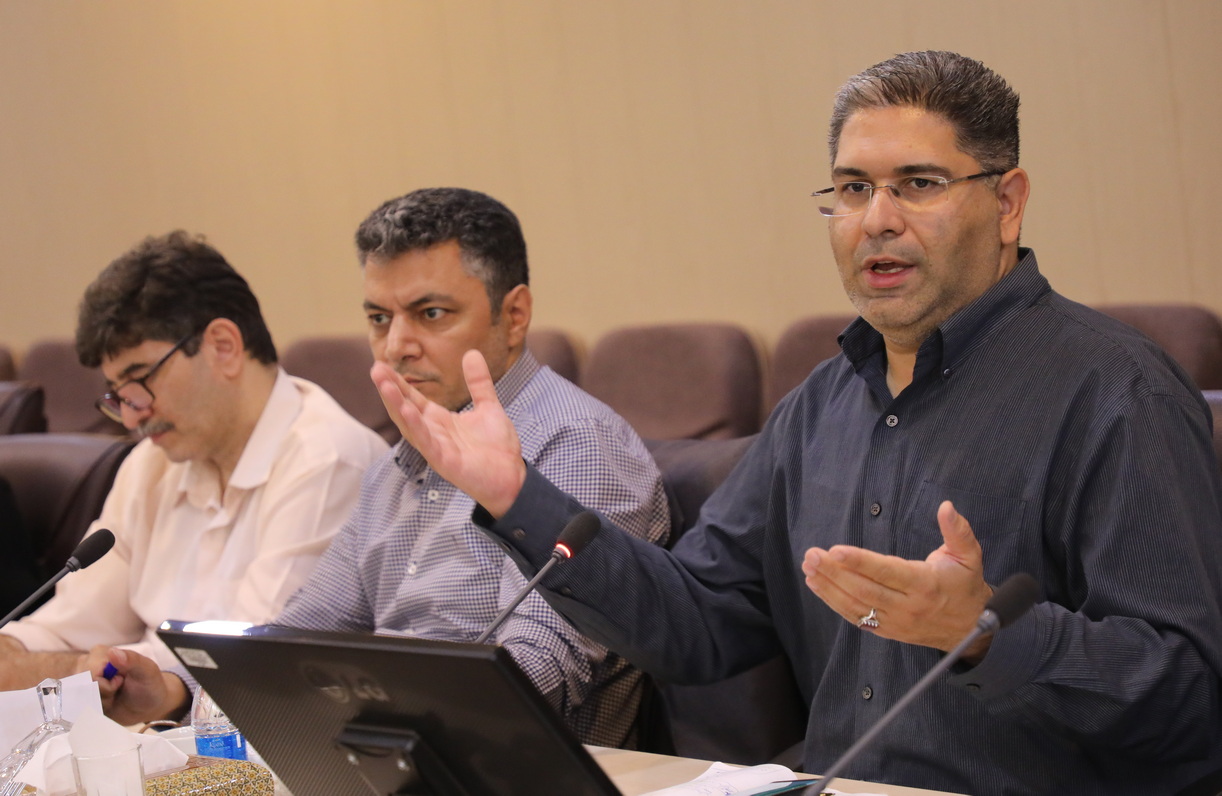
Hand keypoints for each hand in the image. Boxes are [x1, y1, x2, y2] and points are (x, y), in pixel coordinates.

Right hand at [87, 646, 187, 724]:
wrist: (149, 705)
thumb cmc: (149, 684)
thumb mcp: (147, 671)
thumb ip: (132, 660)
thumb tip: (112, 652)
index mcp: (100, 653)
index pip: (90, 672)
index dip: (106, 684)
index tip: (120, 682)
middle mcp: (87, 666)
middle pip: (83, 688)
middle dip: (103, 694)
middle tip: (118, 689)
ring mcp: (83, 683)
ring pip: (82, 700)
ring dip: (100, 703)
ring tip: (114, 696)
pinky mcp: (83, 699)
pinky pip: (81, 711)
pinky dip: (97, 711)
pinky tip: (108, 705)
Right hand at [372, 350, 525, 516]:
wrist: (513, 477)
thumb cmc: (498, 448)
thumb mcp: (489, 407)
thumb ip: (478, 383)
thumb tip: (472, 353)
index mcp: (439, 421)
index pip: (413, 399)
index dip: (398, 382)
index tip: (382, 364)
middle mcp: (432, 433)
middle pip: (405, 408)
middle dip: (390, 389)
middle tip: (375, 368)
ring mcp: (435, 448)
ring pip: (409, 424)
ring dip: (396, 404)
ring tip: (383, 383)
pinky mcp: (444, 461)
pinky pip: (426, 442)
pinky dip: (416, 426)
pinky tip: (407, 410)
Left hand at [801, 500, 994, 658]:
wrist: (971, 629)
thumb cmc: (966, 586)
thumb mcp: (969, 556)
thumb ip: (958, 531)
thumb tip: (946, 506)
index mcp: (925, 584)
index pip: (887, 571)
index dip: (860, 561)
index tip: (835, 550)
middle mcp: (908, 605)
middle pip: (865, 590)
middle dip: (835, 573)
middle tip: (812, 556)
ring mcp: (896, 621)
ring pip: (856, 606)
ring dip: (829, 587)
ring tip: (809, 568)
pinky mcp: (887, 631)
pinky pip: (857, 618)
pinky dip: (834, 602)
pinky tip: (818, 586)